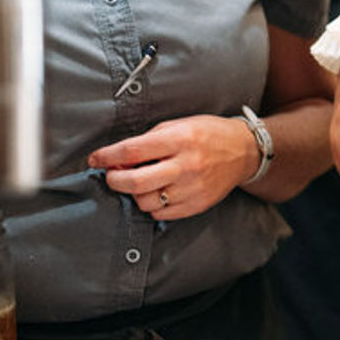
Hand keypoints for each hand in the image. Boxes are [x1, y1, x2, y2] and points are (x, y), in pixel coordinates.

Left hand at [88, 114, 258, 221]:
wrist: (243, 151)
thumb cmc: (207, 134)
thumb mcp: (178, 125)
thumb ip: (149, 140)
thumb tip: (118, 158)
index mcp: (180, 139)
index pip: (132, 151)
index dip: (107, 156)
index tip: (96, 159)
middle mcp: (186, 165)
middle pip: (135, 182)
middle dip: (114, 180)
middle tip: (112, 175)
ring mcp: (192, 188)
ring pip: (145, 202)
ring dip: (134, 194)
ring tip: (139, 183)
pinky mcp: (197, 205)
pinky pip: (161, 214)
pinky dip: (152, 205)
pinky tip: (157, 192)